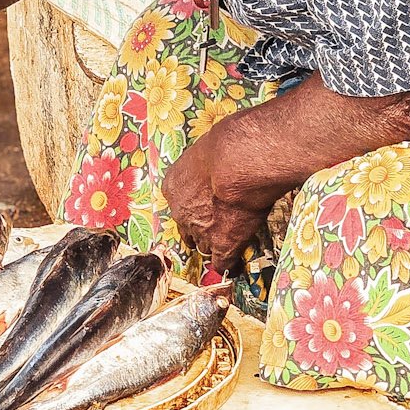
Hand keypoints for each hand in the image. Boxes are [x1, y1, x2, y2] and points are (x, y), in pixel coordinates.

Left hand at [161, 126, 270, 278]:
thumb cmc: (225, 145)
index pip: (179, 204)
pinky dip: (227, 263)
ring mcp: (200, 231)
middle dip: (199, 228)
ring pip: (203, 245)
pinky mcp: (222, 244)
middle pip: (187, 228)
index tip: (204, 204)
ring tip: (223, 244)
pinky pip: (222, 261)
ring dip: (213, 244)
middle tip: (214, 225)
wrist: (236, 163)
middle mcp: (181, 211)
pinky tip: (232, 265)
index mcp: (173, 185)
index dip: (193, 206)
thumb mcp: (205, 148)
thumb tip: (220, 157)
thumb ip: (206, 162)